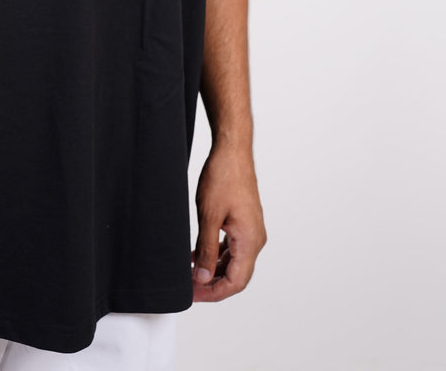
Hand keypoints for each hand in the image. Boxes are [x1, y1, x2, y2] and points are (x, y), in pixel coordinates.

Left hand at [191, 141, 265, 301]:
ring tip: (190, 274)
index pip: (235, 282)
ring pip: (233, 262)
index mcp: (250, 240)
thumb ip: (205, 249)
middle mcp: (255, 239)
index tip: (193, 296)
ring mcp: (251, 230)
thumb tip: (202, 278)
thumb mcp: (208, 215)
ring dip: (213, 270)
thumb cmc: (223, 176)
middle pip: (236, 275)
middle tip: (189, 289)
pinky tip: (197, 254)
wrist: (232, 150)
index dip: (213, 293)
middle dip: (212, 285)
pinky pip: (232, 247)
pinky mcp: (245, 222)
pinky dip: (216, 254)